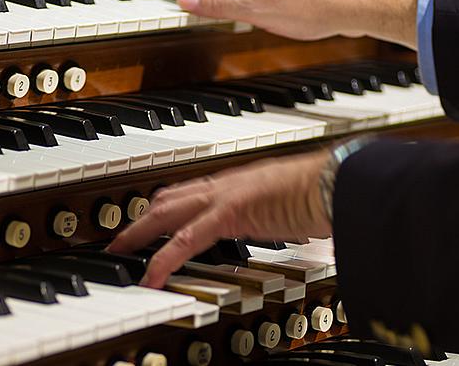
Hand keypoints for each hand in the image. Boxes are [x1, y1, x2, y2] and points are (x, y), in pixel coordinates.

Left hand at [107, 150, 331, 287]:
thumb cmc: (328, 192)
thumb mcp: (295, 205)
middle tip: (118, 238)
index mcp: (241, 182)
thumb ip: (285, 215)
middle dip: (139, 218)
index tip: (150, 218)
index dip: (166, 205)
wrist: (340, 180)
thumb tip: (293, 229)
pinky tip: (150, 277)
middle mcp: (227, 184)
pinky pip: (186, 240)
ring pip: (166, 213)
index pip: (192, 190)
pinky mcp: (229, 213)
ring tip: (118, 254)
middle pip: (169, 198)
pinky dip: (163, 260)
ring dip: (137, 233)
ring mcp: (225, 195)